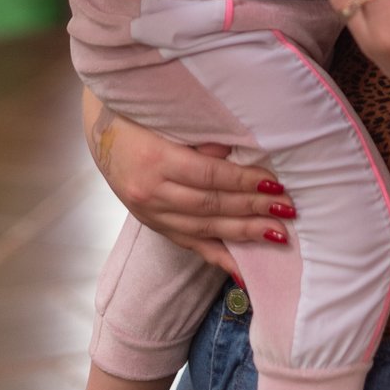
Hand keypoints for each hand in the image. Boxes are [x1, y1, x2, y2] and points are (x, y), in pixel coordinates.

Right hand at [83, 92, 296, 274]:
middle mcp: (151, 192)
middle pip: (210, 205)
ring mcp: (151, 214)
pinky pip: (190, 245)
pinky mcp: (154, 226)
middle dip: (252, 208)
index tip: (275, 184)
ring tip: (276, 234)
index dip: (243, 182)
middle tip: (287, 210)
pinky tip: (242, 270)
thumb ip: (201, 140)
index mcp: (155, 160)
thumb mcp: (168, 120)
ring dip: (243, 233)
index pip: (209, 176)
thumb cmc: (142, 119)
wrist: (102, 135)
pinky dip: (218, 257)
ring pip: (204, 229)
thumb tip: (238, 156)